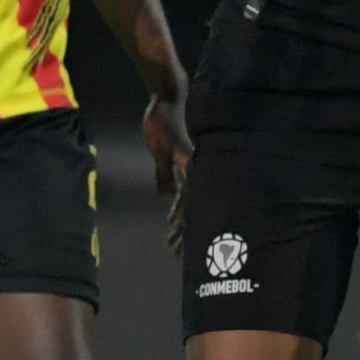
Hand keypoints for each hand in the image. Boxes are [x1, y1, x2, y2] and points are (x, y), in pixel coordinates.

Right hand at [144, 89, 192, 253]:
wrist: (166, 100)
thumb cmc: (165, 123)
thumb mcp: (162, 155)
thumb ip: (165, 176)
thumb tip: (164, 196)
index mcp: (192, 173)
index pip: (192, 207)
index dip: (188, 231)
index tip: (181, 251)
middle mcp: (196, 172)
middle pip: (196, 211)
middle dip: (188, 238)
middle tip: (181, 259)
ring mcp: (191, 166)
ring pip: (190, 205)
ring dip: (182, 228)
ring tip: (175, 247)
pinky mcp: (183, 158)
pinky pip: (182, 188)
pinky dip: (177, 207)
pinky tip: (173, 222)